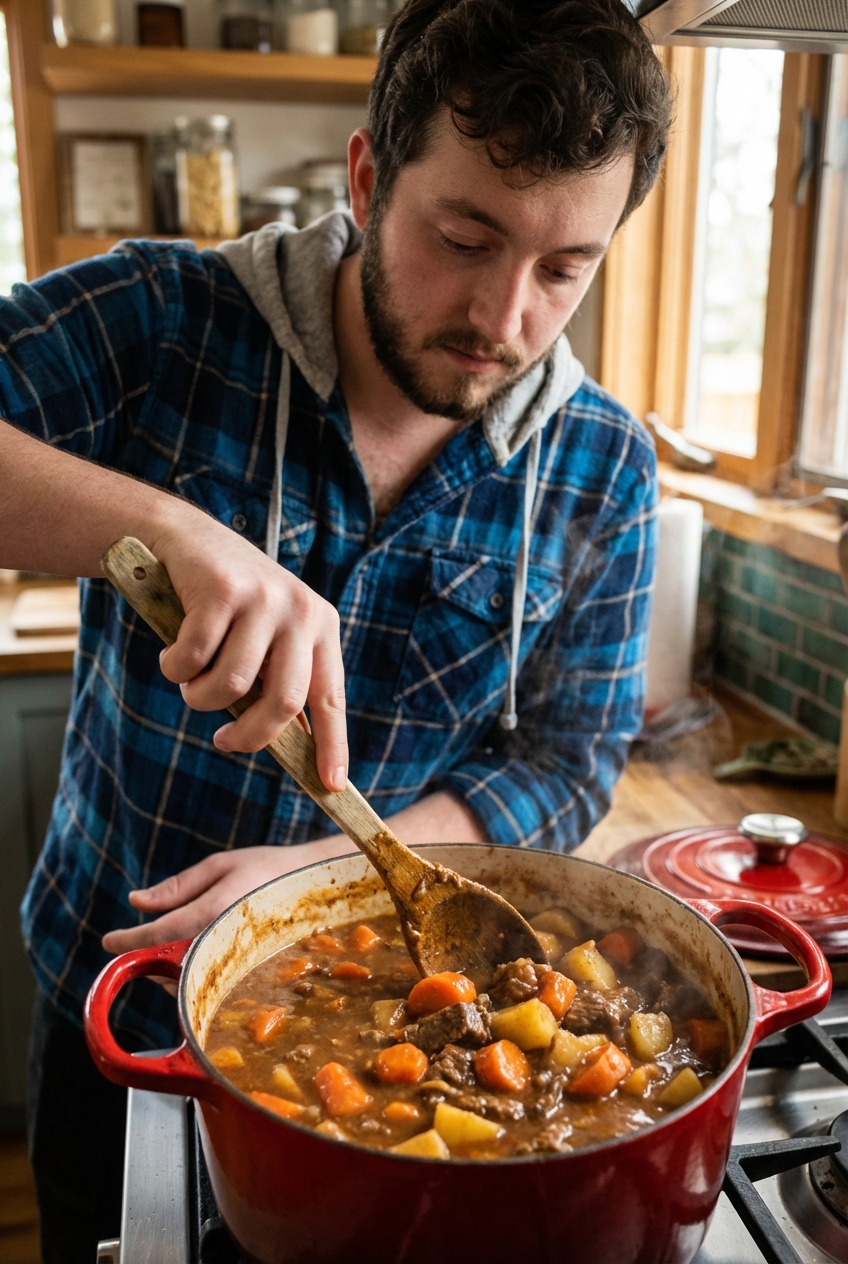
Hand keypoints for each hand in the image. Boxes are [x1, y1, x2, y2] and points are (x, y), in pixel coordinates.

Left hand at [102, 839, 355, 956]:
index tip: (108, 941)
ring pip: (188, 979)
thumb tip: (136, 902)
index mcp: (214, 909)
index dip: (128, 939)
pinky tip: (197, 959)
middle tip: (135, 948)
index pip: (159, 932)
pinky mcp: (249, 973)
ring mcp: (238, 962)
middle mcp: (225, 940)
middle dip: (148, 959)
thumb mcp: (221, 864)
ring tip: (169, 952)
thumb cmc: (269, 869)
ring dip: (170, 969)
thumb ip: (177, 886)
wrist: (321, 886)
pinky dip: (193, 973)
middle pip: (169, 964)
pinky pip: (210, 982)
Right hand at [151, 511, 347, 789]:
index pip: (331, 697)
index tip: (332, 785)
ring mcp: (263, 599)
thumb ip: (277, 681)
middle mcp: (301, 612)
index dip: (332, 744)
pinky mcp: (223, 591)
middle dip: (249, 736)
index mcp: (321, 627)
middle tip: (223, 743)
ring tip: (190, 682)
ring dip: (199, 698)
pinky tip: (173, 650)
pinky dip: (175, 667)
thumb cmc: (228, 605)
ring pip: (231, 685)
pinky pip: (193, 660)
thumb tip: (289, 747)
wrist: (187, 540)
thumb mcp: (266, 638)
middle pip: (283, 702)